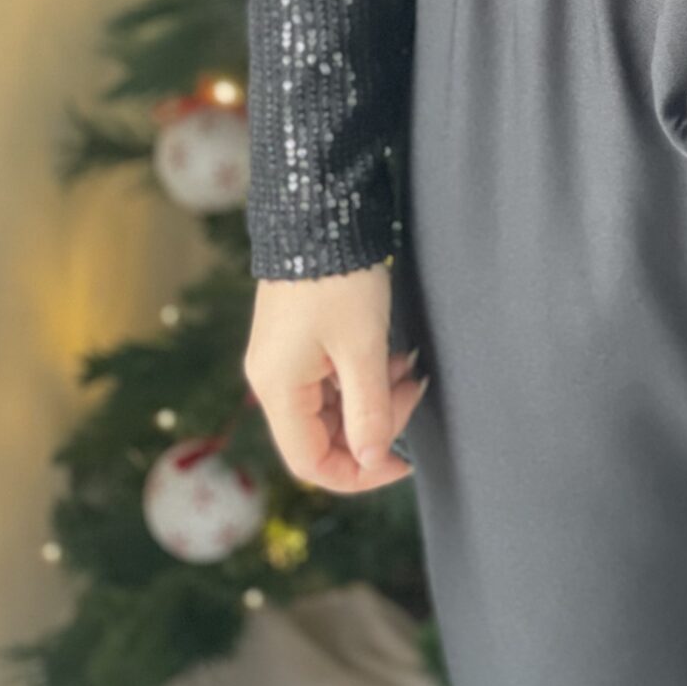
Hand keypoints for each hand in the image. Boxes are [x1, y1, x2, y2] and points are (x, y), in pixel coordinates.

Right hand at [245, 261, 429, 491]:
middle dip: (375, 424)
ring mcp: (284, 358)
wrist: (318, 213)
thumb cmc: (339, 279)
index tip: (403, 460)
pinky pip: (331, 377)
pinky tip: (393, 353)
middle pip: (324, 434)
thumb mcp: (362, 348)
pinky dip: (364, 374)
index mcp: (279, 390)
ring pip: (332, 404)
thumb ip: (370, 410)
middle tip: (413, 391)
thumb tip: (375, 461)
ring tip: (409, 368)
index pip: (312, 463)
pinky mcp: (297, 338)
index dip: (360, 473)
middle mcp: (273, 380)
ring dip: (374, 396)